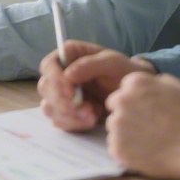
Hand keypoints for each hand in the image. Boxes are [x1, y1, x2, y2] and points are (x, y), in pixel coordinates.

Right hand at [37, 40, 154, 131]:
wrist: (134, 95)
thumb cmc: (124, 72)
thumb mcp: (113, 63)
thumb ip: (91, 64)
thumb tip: (68, 74)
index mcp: (69, 55)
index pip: (49, 65)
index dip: (56, 79)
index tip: (72, 94)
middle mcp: (60, 74)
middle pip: (45, 87)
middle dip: (63, 102)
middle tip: (86, 111)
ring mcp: (61, 94)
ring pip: (49, 107)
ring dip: (69, 115)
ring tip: (94, 116)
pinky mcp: (65, 112)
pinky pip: (59, 121)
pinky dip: (73, 124)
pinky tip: (91, 120)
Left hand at [104, 72, 179, 179]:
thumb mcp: (178, 87)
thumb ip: (156, 82)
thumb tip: (148, 84)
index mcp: (135, 83)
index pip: (123, 89)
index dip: (135, 100)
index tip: (148, 110)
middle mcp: (121, 101)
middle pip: (115, 107)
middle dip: (126, 114)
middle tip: (147, 126)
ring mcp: (117, 126)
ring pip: (114, 128)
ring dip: (125, 133)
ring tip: (148, 141)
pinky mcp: (117, 148)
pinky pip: (115, 147)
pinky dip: (127, 151)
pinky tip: (145, 153)